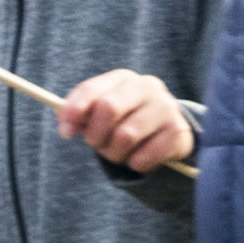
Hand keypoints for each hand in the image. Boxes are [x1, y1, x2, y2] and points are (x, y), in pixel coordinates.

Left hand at [55, 69, 197, 174]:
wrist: (168, 133)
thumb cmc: (126, 121)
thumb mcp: (102, 114)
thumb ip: (81, 115)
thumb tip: (65, 123)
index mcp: (124, 78)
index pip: (91, 89)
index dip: (74, 111)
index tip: (65, 133)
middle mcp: (147, 86)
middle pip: (108, 108)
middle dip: (96, 134)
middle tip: (95, 145)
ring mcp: (166, 107)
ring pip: (125, 136)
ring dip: (115, 153)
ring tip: (118, 152)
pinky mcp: (178, 132)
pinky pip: (144, 157)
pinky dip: (135, 164)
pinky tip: (139, 158)